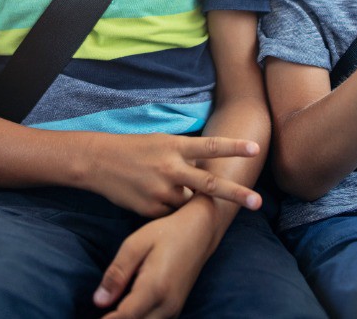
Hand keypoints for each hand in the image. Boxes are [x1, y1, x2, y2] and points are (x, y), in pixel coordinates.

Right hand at [87, 133, 261, 217]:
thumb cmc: (134, 149)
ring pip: (188, 203)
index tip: (255, 148)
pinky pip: (170, 214)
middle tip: (258, 202)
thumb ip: (185, 155)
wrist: (98, 162)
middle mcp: (171, 168)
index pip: (210, 147)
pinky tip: (154, 197)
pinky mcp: (150, 209)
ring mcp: (161, 191)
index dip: (234, 148)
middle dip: (236, 194)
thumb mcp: (162, 142)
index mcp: (175, 147)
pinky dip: (170, 209)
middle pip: (210, 184)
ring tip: (170, 190)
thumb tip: (208, 170)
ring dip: (189, 201)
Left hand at [93, 204, 214, 317]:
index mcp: (155, 287)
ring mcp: (173, 310)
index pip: (125, 317)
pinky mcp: (175, 310)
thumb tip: (98, 301)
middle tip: (101, 313)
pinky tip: (127, 310)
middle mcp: (167, 305)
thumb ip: (117, 273)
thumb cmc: (165, 233)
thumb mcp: (135, 244)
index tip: (94, 315)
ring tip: (112, 311)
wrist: (200, 232)